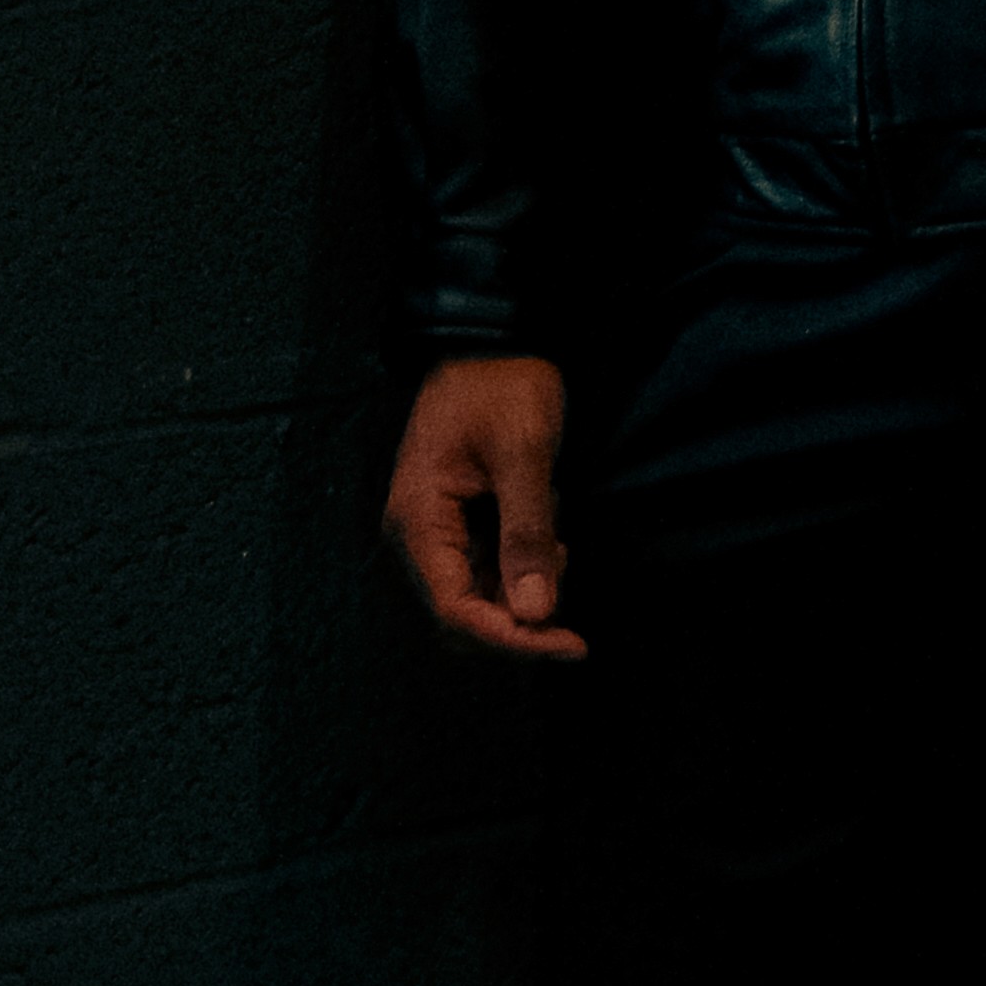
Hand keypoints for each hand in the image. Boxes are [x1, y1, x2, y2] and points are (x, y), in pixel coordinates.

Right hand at [385, 350, 585, 658]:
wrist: (494, 340)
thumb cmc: (503, 384)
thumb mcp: (524, 451)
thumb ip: (527, 531)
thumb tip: (536, 613)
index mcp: (418, 518)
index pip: (454, 610)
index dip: (511, 639)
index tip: (568, 645)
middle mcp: (416, 534)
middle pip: (461, 616)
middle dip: (519, 622)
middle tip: (570, 598)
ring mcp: (435, 531)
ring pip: (477, 599)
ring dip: (523, 592)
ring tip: (556, 542)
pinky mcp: (457, 524)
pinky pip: (486, 572)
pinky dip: (522, 569)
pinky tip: (548, 537)